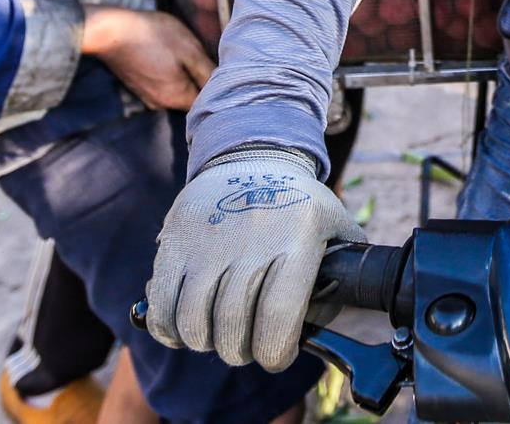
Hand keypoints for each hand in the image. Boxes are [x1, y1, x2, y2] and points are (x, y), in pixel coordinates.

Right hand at [80, 7, 212, 110]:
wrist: (109, 31)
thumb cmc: (151, 36)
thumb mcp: (188, 49)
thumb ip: (207, 71)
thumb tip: (225, 85)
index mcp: (176, 98)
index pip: (207, 100)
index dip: (218, 84)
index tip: (222, 67)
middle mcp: (161, 103)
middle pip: (192, 95)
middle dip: (201, 78)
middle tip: (204, 54)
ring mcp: (147, 95)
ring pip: (177, 88)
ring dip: (185, 73)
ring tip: (185, 51)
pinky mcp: (138, 85)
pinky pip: (162, 83)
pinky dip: (169, 71)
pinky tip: (168, 54)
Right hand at [143, 146, 364, 367]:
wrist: (250, 155)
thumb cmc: (296, 202)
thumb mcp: (335, 222)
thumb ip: (347, 268)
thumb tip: (341, 317)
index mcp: (296, 241)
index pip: (278, 320)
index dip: (275, 353)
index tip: (277, 356)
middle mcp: (251, 242)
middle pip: (233, 329)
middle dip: (240, 351)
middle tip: (247, 344)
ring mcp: (208, 243)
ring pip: (194, 324)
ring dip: (206, 342)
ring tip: (218, 333)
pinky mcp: (175, 241)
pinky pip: (162, 306)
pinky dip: (170, 330)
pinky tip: (185, 327)